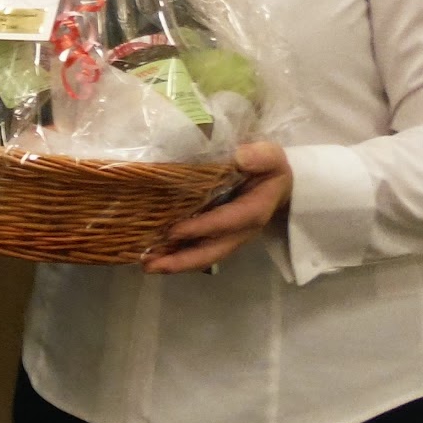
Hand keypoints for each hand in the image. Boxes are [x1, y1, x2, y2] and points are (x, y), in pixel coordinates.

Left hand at [143, 140, 292, 273]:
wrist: (277, 185)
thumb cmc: (269, 168)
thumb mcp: (270, 157)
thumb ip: (260, 156)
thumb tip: (240, 158)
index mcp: (253, 212)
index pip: (226, 223)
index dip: (201, 228)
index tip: (173, 232)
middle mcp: (240, 231)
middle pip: (212, 252)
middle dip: (181, 261)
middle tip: (149, 265)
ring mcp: (228, 237)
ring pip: (203, 256)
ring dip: (175, 262)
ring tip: (146, 265)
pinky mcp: (218, 236)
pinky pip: (198, 249)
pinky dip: (177, 254)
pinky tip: (154, 256)